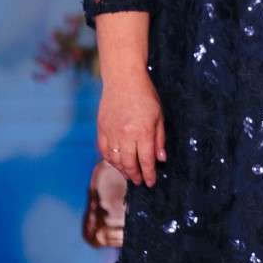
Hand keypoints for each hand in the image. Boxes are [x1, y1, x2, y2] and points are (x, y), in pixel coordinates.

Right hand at [97, 70, 165, 186]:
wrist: (123, 80)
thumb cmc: (145, 95)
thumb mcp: (159, 115)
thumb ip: (159, 138)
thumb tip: (161, 158)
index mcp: (143, 132)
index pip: (146, 160)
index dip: (149, 174)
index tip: (150, 182)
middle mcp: (126, 135)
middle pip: (129, 163)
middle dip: (135, 175)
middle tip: (139, 181)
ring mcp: (112, 133)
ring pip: (115, 160)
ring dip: (122, 170)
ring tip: (129, 174)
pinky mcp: (101, 129)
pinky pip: (104, 150)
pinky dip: (110, 159)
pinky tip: (116, 163)